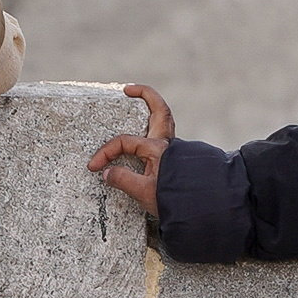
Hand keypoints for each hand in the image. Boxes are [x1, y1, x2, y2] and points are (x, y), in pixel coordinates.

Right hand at [85, 84, 174, 214]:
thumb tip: (107, 173)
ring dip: (151, 109)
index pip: (124, 142)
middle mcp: (166, 144)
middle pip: (159, 110)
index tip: (95, 167)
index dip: (106, 153)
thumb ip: (122, 179)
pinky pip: (162, 135)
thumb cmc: (174, 199)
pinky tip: (145, 132)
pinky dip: (152, 127)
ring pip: (163, 120)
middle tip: (128, 89)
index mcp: (157, 148)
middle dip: (145, 95)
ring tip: (138, 103)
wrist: (202, 208)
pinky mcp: (174, 158)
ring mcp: (172, 149)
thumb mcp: (143, 192)